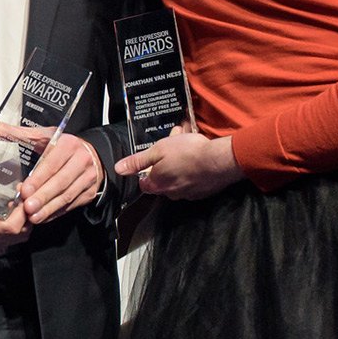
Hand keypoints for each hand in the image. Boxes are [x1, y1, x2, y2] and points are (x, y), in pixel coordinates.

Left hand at [0, 126, 101, 223]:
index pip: (52, 164)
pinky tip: (42, 218)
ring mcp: (87, 179)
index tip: (24, 190)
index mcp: (68, 145)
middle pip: (60, 182)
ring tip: (33, 217)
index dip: (38, 178)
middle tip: (27, 208)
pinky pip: (71, 206)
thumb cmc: (61, 146)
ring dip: (48, 208)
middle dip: (42, 197)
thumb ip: (14, 133)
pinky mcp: (88, 193)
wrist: (91, 154)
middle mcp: (81, 161)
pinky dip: (55, 213)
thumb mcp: (41, 136)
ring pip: (66, 196)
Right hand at [0, 191, 29, 254]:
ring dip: (24, 218)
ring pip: (19, 235)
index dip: (23, 211)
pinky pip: (11, 236)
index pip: (13, 227)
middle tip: (24, 192)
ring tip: (19, 198)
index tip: (23, 191)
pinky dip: (18, 223)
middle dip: (28, 213)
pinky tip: (12, 208)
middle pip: (21, 232)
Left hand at [115, 127, 241, 200]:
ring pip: (178, 178)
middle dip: (164, 163)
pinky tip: (198, 156)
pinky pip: (192, 180)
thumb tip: (118, 168)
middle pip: (162, 180)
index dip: (144, 172)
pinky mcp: (202, 191)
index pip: (144, 184)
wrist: (219, 162)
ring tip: (186, 144)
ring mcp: (188, 194)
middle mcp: (171, 193)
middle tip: (171, 145)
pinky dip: (192, 169)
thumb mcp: (157, 151)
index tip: (150, 162)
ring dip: (179, 164)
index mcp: (158, 184)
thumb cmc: (188, 153)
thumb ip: (138, 161)